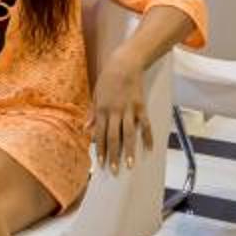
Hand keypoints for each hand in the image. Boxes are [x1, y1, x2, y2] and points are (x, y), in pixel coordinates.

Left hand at [89, 55, 149, 175]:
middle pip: (113, 137)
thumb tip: (86, 130)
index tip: (100, 164)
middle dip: (113, 155)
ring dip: (129, 150)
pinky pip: (145, 124)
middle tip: (114, 171)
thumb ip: (92, 114)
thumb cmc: (107, 81)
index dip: (100, 150)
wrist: (124, 64)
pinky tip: (150, 148)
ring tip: (130, 165)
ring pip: (128, 134)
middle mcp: (114, 112)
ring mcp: (129, 110)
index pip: (100, 135)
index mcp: (101, 110)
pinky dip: (148, 137)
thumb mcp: (95, 96)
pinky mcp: (141, 106)